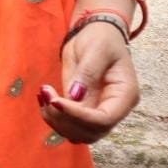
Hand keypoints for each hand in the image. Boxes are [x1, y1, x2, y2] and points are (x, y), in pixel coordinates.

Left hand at [39, 21, 138, 143]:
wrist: (97, 34)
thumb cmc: (101, 38)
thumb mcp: (96, 49)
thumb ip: (87, 72)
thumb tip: (75, 96)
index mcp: (125, 95)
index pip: (104, 119)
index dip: (78, 116)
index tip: (54, 101)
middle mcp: (115, 109)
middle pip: (91, 131)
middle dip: (64, 119)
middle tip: (44, 95)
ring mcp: (100, 111)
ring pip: (79, 133)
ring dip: (57, 121)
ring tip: (43, 95)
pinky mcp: (85, 109)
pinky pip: (70, 124)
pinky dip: (54, 117)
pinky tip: (44, 97)